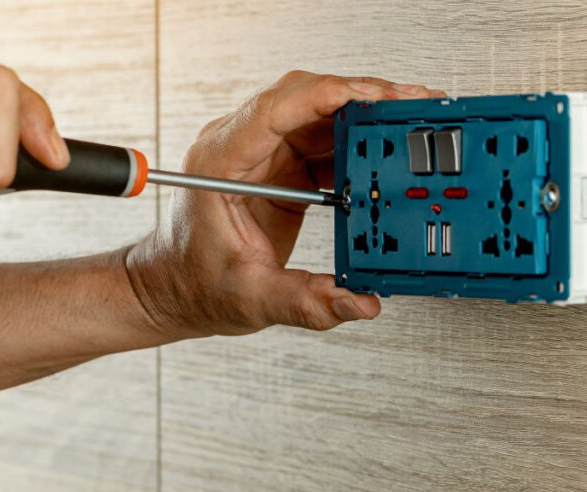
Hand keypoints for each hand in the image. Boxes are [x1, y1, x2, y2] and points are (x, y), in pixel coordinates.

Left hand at [127, 71, 445, 336]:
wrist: (177, 289)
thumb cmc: (194, 285)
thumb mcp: (251, 299)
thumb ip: (307, 302)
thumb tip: (358, 302)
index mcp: (221, 162)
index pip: (275, 108)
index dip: (326, 95)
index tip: (369, 95)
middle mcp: (242, 147)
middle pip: (305, 99)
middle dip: (360, 97)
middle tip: (407, 104)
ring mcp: (264, 153)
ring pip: (320, 114)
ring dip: (365, 115)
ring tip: (409, 120)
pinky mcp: (283, 166)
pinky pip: (326, 140)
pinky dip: (359, 142)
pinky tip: (388, 149)